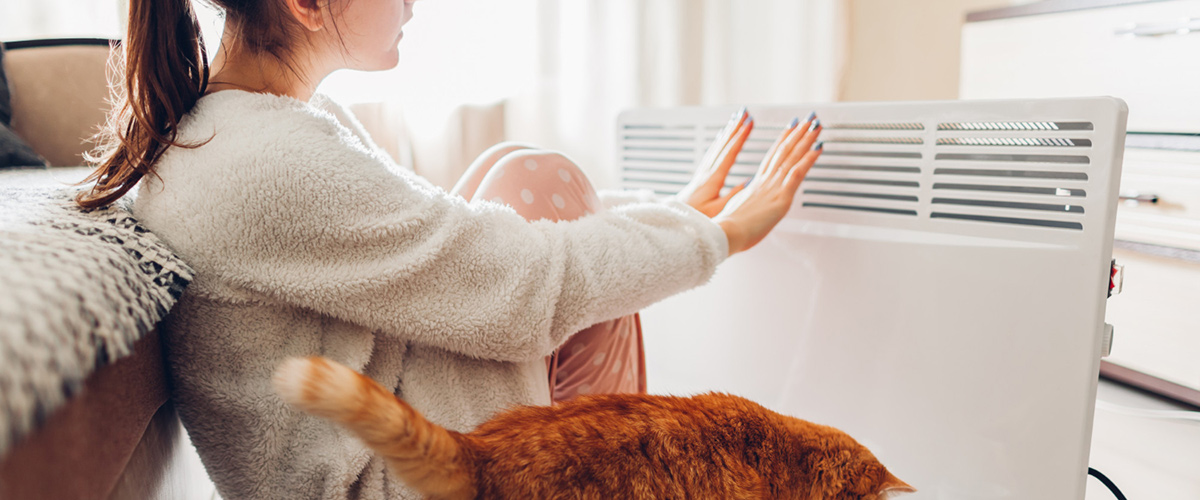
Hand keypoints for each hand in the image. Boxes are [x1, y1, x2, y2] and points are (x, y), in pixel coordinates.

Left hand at [677, 108, 753, 216]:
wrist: (675, 224)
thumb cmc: (695, 221)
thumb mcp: (718, 211)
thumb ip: (733, 196)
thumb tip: (748, 182)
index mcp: (712, 180)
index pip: (729, 153)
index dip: (740, 137)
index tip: (749, 122)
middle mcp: (705, 173)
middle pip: (722, 145)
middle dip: (734, 128)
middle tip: (744, 113)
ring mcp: (701, 175)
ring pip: (716, 148)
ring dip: (727, 133)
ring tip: (735, 121)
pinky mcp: (699, 180)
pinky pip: (711, 155)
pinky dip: (718, 144)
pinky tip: (721, 142)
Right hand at [715, 113, 822, 254]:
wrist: (725, 233)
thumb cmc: (728, 229)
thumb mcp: (736, 212)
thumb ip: (744, 204)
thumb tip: (745, 203)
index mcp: (755, 186)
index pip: (771, 157)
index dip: (782, 141)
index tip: (789, 129)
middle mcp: (765, 182)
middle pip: (783, 151)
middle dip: (796, 133)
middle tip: (807, 119)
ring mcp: (773, 187)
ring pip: (792, 156)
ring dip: (805, 138)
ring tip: (815, 124)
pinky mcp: (781, 197)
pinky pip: (798, 172)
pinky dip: (809, 158)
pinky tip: (818, 148)